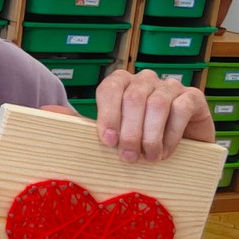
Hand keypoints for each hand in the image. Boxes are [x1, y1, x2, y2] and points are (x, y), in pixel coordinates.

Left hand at [44, 68, 213, 162]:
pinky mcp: (193, 97)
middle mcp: (145, 80)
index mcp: (121, 83)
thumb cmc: (138, 141)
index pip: (110, 87)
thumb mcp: (108, 134)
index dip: (107, 113)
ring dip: (151, 136)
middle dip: (129, 131)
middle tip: (127, 158)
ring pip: (157, 103)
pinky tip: (166, 152)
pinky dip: (172, 134)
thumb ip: (79, 123)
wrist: (180, 152)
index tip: (107, 141)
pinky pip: (181, 109)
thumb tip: (44, 109)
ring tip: (148, 158)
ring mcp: (171, 86)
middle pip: (134, 97)